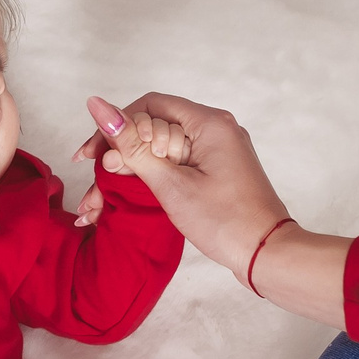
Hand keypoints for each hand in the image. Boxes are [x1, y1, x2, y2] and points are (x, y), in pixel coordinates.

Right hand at [70, 94, 288, 274]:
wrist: (266, 253)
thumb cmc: (225, 220)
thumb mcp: (170, 183)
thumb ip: (131, 145)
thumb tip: (98, 106)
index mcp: (209, 122)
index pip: (149, 105)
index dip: (115, 126)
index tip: (92, 156)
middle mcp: (217, 128)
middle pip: (155, 124)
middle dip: (122, 150)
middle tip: (101, 178)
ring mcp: (219, 148)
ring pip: (164, 145)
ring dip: (136, 165)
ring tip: (109, 194)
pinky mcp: (218, 168)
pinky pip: (179, 160)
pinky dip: (156, 173)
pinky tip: (136, 191)